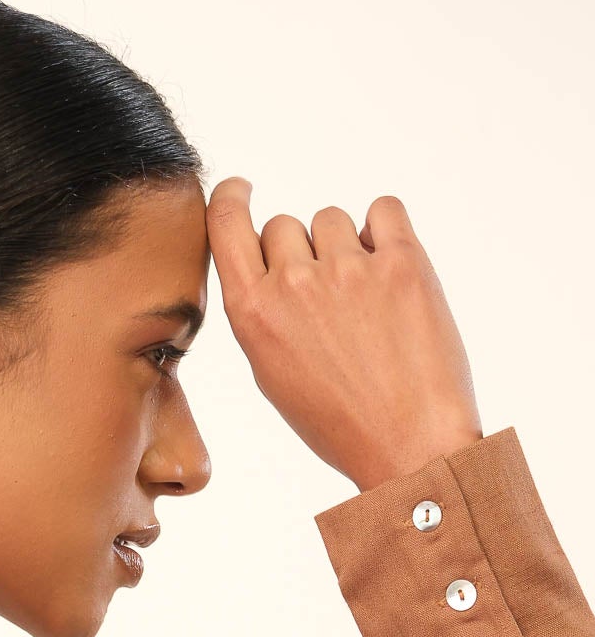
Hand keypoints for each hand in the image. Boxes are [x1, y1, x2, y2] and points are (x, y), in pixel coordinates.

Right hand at [205, 177, 483, 490]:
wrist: (411, 447)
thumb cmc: (342, 421)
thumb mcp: (274, 375)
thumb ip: (262, 312)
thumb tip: (270, 264)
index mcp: (253, 314)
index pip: (224, 222)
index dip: (232, 197)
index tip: (243, 188)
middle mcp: (294, 284)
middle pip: (286, 225)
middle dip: (303, 253)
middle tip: (330, 303)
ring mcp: (348, 268)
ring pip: (334, 220)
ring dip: (347, 248)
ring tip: (367, 304)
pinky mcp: (402, 261)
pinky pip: (384, 209)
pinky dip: (386, 231)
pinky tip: (392, 272)